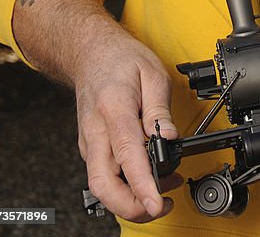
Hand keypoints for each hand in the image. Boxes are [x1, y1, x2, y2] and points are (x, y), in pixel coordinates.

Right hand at [76, 26, 183, 221]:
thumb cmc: (120, 59)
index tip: (156, 203)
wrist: (90, 53)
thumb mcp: (152, 73)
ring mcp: (89, 142)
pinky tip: (146, 179)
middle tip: (161, 204)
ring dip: (129, 200)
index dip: (142, 184)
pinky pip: (104, 177)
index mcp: (114, 108)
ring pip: (101, 187)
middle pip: (104, 185)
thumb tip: (170, 138)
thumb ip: (160, 109)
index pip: (127, 154)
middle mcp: (96, 131)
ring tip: (162, 190)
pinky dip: (124, 187)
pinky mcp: (90, 148)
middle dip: (132, 206)